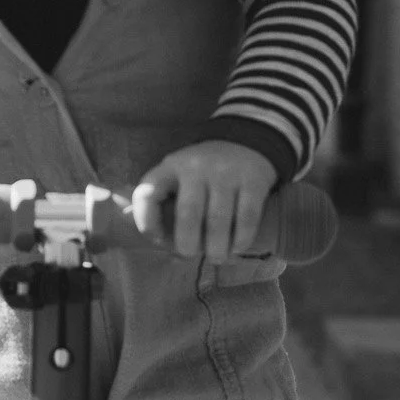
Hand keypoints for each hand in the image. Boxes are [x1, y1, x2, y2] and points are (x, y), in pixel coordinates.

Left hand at [132, 141, 277, 262]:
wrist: (247, 142)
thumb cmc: (205, 170)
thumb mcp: (179, 174)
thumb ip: (167, 200)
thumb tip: (163, 243)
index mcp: (172, 167)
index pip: (148, 193)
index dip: (146, 221)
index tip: (157, 239)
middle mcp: (196, 167)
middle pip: (187, 213)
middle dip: (187, 244)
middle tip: (191, 255)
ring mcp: (226, 173)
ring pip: (217, 220)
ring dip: (216, 248)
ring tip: (217, 257)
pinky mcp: (253, 180)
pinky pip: (246, 217)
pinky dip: (241, 239)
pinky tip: (237, 248)